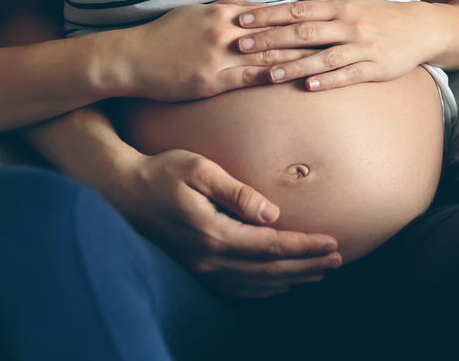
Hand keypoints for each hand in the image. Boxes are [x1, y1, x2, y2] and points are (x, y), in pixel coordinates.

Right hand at [109, 148, 341, 297]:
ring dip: (290, 279)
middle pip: (269, 270)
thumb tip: (272, 213)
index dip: (305, 246)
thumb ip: (237, 192)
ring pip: (255, 283)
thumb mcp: (199, 169)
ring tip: (319, 272)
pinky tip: (280, 284)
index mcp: (213, 233)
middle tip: (338, 259)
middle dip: (307, 266)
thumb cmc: (161, 170)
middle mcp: (208, 257)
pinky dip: (263, 289)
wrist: (120, 189)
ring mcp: (199, 267)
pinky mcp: (193, 267)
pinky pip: (235, 288)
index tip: (333, 242)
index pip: (271, 245)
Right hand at [115, 0, 311, 100]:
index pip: (272, 12)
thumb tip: (247, 1)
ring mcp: (219, 54)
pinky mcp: (212, 79)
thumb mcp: (193, 11)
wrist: (131, 58)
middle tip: (339, 36)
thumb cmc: (162, 34)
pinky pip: (250, 78)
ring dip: (300, 56)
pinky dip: (275, 77)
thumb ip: (223, 6)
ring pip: (269, 54)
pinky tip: (296, 80)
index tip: (327, 17)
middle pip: (277, 31)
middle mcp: (225, 29)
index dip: (301, 16)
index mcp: (224, 12)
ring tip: (329, 58)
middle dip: (310, 35)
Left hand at [236, 0, 441, 89]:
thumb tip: (297, 0)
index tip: (242, 21)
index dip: (268, 15)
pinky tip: (309, 87)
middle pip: (305, 33)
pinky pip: (349, 75)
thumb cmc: (383, 15)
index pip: (298, 10)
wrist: (423, 29)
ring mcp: (363, 47)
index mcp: (341, 7)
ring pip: (323, 57)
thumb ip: (326, 0)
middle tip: (243, 47)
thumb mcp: (355, 0)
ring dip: (294, 65)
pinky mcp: (377, 68)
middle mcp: (350, 25)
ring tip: (268, 74)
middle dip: (271, 40)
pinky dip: (329, 80)